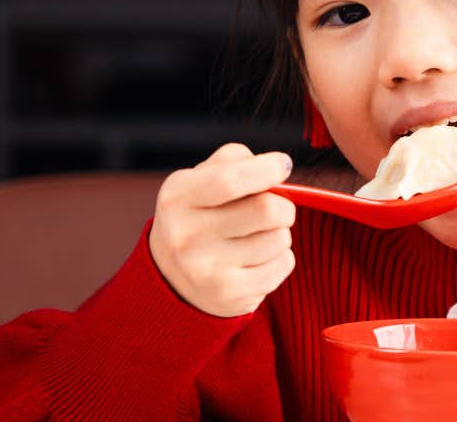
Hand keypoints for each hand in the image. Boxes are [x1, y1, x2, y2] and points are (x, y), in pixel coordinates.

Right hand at [149, 143, 295, 316]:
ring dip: (281, 232)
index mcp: (178, 197)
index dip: (266, 169)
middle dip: (284, 205)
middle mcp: (186, 236)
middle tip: (278, 207)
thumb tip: (278, 168)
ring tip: (261, 234)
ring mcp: (206, 271)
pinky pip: (284, 264)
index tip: (282, 164)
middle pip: (266, 211)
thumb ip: (236, 160)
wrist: (172, 276)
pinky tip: (259, 257)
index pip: (230, 180)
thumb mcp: (203, 176)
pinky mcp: (229, 296)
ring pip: (279, 239)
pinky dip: (282, 256)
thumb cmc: (201, 211)